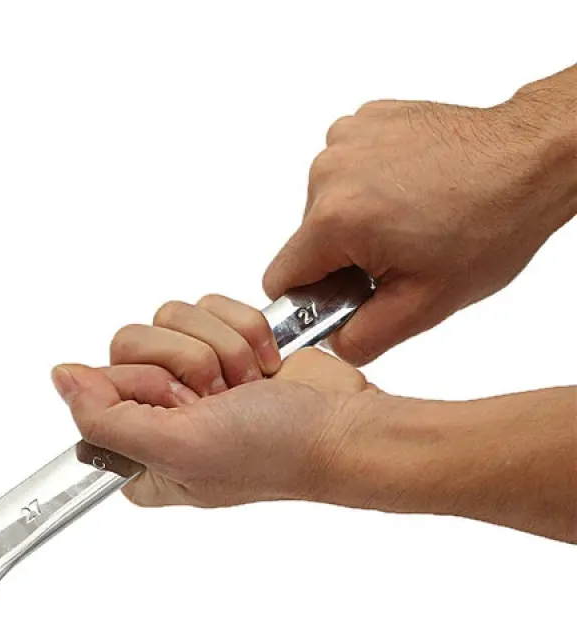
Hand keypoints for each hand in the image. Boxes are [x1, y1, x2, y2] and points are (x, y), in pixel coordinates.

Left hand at [51, 295, 378, 508]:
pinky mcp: (222, 344)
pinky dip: (244, 331)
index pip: (94, 389)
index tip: (180, 405)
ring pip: (167, 317)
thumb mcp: (177, 449)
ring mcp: (191, 376)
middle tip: (219, 397)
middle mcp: (158, 413)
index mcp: (137, 453)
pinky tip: (264, 368)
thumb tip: (60, 378)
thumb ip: (104, 419)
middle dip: (187, 363)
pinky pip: (206, 306)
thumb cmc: (273, 451)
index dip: (141, 385)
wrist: (341, 425)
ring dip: (221, 349)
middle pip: (127, 342)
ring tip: (247, 387)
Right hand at [263, 76, 576, 364]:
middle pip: (306, 242)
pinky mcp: (363, 121)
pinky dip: (369, 186)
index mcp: (335, 219)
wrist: (532, 159)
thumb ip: (361, 339)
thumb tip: (331, 342)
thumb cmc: (493, 221)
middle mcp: (329, 172)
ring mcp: (346, 139)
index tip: (346, 295)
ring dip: (356, 222)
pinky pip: (344, 171)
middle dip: (342, 259)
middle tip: (398, 257)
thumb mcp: (424, 306)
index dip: (311, 298)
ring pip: (325, 207)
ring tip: (410, 220)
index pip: (280, 279)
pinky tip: (409, 190)